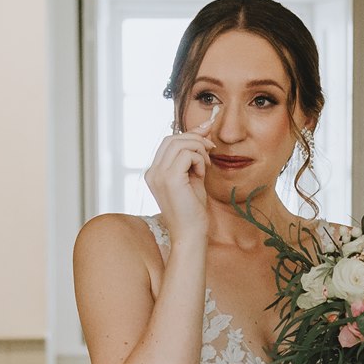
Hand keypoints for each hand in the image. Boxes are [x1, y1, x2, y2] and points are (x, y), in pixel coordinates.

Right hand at [144, 105, 219, 240]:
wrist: (191, 234)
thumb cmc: (193, 210)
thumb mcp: (194, 176)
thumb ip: (195, 155)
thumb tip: (204, 128)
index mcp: (154, 172)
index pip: (168, 142)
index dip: (189, 133)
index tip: (207, 131)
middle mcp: (152, 172)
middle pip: (172, 139)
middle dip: (195, 138)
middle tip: (211, 149)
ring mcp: (158, 174)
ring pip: (180, 143)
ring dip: (199, 149)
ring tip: (205, 166)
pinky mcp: (169, 178)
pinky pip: (187, 154)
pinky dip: (199, 159)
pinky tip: (202, 173)